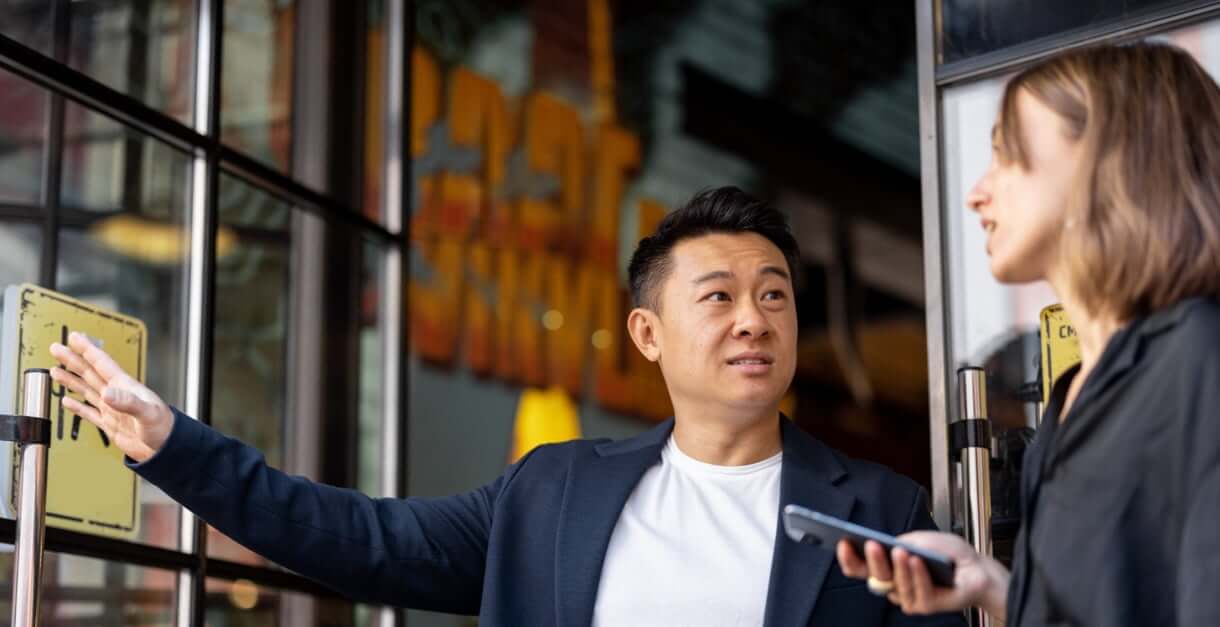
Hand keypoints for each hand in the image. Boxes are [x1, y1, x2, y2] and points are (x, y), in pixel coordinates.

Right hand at [48, 331, 173, 462]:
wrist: (166, 449)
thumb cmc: (164, 428)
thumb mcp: (147, 413)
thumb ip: (128, 402)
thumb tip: (107, 394)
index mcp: (125, 387)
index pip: (102, 363)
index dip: (88, 350)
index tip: (74, 337)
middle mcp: (116, 395)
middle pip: (90, 373)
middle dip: (73, 360)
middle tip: (56, 347)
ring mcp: (112, 409)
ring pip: (86, 390)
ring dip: (71, 380)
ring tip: (55, 370)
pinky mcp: (110, 424)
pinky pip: (88, 413)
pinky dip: (76, 407)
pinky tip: (67, 401)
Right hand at [837, 531, 1008, 617]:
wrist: (977, 567)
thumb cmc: (947, 553)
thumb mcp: (921, 539)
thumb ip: (902, 541)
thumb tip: (888, 545)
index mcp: (887, 567)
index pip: (860, 567)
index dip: (848, 557)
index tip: (842, 541)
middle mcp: (894, 584)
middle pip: (875, 577)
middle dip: (873, 561)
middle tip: (871, 545)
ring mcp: (909, 597)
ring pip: (897, 586)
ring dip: (898, 568)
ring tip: (899, 551)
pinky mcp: (926, 606)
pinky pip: (919, 593)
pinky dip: (918, 576)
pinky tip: (918, 562)